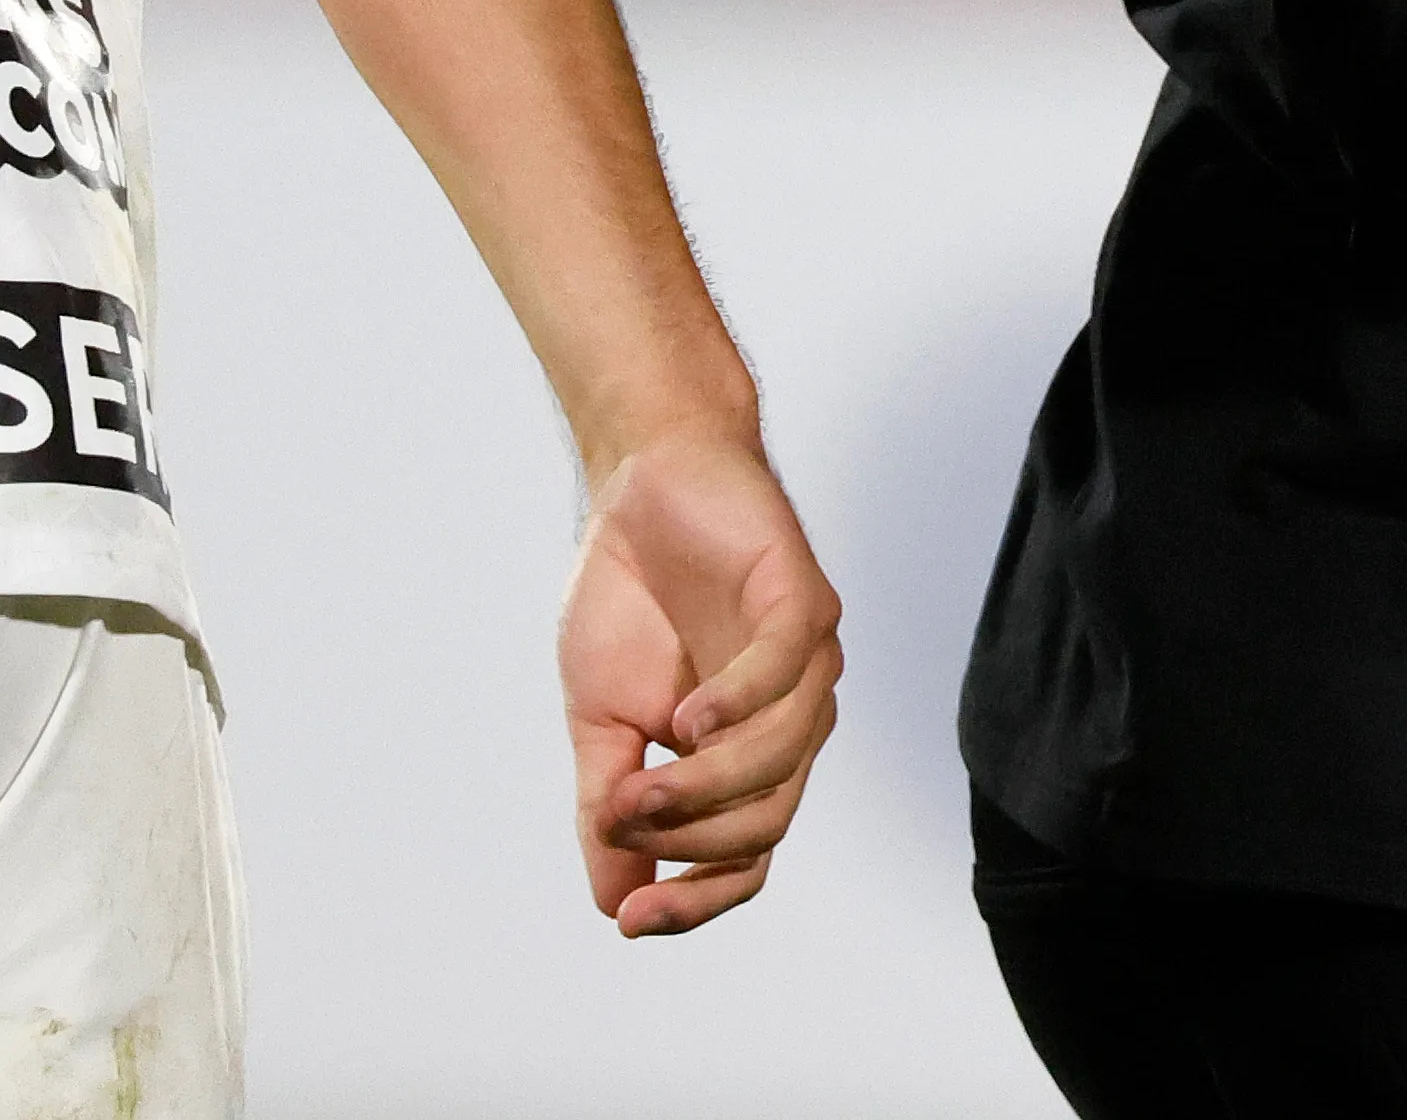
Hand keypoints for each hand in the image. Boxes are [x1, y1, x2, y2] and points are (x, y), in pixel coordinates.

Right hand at [561, 429, 844, 936]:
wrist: (640, 484)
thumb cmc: (628, 598)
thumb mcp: (601, 718)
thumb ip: (611, 806)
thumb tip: (614, 905)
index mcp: (745, 756)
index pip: (747, 857)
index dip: (695, 900)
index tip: (632, 923)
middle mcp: (789, 719)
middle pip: (765, 821)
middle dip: (689, 840)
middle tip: (619, 823)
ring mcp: (805, 663)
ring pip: (778, 758)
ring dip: (703, 787)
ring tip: (636, 782)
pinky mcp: (803, 603)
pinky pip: (785, 673)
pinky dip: (738, 707)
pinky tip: (684, 719)